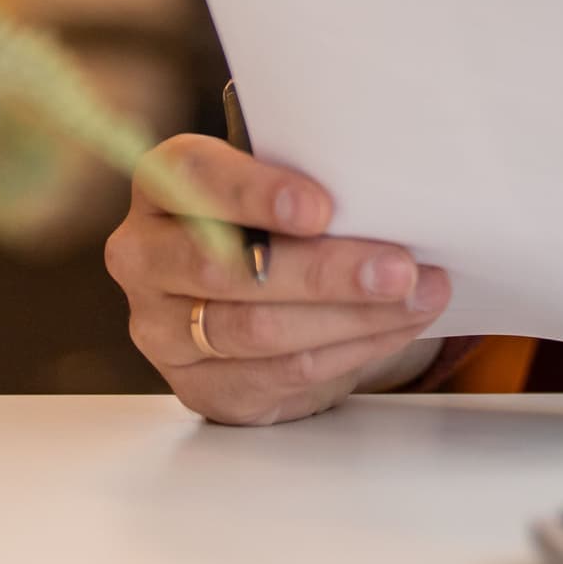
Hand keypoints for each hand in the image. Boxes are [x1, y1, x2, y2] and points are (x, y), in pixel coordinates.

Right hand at [106, 135, 450, 425]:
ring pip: (256, 329)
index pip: (194, 178)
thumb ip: (310, 185)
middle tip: (398, 268)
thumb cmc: (275, 224)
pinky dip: (349, 350)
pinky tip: (393, 328)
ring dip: (350, 316)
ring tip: (416, 297)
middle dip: (324, 271)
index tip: (322, 208)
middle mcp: (145, 256)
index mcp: (163, 185)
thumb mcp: (282, 189)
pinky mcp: (199, 385)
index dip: (256, 192)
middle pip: (226, 268)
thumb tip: (389, 195)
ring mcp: (163, 328)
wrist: (258, 298)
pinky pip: (278, 373)